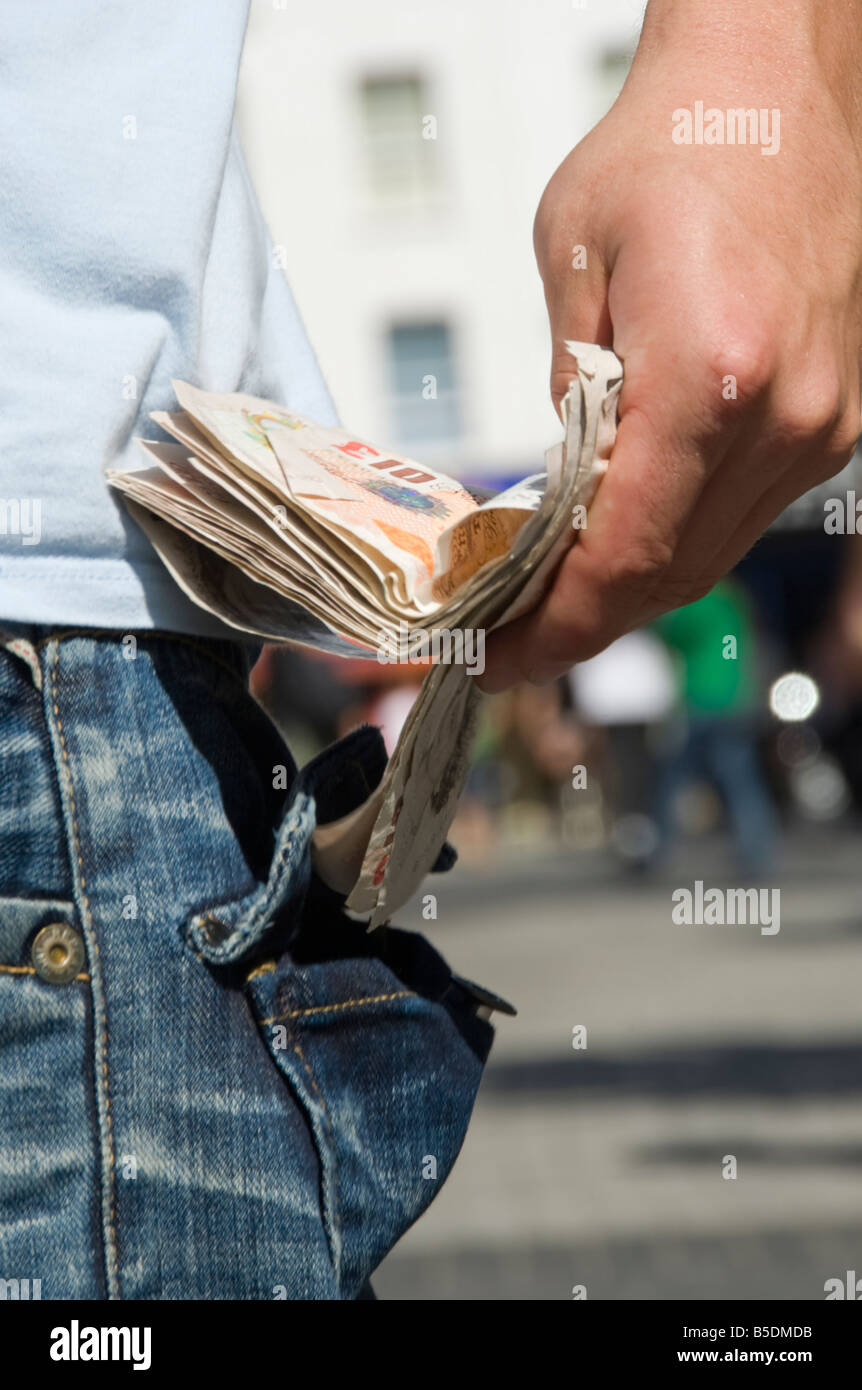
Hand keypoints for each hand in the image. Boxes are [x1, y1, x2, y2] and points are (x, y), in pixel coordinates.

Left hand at [480, 0, 861, 691]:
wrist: (777, 91)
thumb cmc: (673, 150)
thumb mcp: (570, 265)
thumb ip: (568, 397)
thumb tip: (561, 495)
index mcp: (708, 375)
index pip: (621, 557)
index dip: (554, 627)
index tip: (498, 662)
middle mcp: (781, 416)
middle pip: (668, 576)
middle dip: (581, 623)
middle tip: (511, 644)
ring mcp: (820, 424)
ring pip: (708, 557)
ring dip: (626, 590)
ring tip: (551, 600)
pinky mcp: (831, 419)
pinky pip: (741, 516)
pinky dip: (673, 542)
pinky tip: (620, 539)